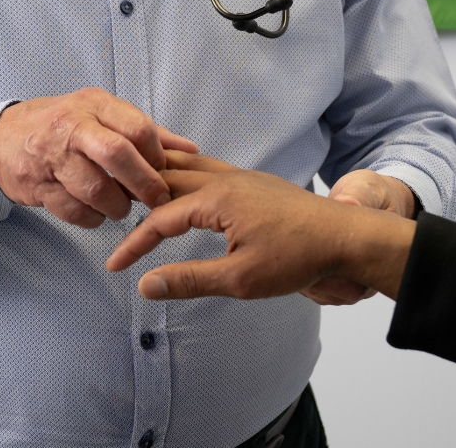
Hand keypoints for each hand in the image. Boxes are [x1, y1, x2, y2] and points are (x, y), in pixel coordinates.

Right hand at [0, 87, 198, 227]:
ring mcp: (52, 157)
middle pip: (117, 155)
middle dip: (144, 183)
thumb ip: (147, 132)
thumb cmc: (62, 125)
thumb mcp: (103, 114)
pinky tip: (96, 213)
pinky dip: (91, 218)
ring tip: (121, 207)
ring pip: (95, 189)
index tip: (164, 171)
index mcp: (95, 105)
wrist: (1, 138)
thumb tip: (190, 150)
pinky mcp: (37, 186)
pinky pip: (73, 211)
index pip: (138, 127)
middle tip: (156, 200)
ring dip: (117, 206)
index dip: (157, 155)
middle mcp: (72, 127)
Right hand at [106, 154, 416, 302]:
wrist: (347, 238)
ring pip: (190, 169)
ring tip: (137, 190)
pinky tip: (188, 189)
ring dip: (162, 179)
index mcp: (218, 200)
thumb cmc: (299, 257)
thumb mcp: (240, 279)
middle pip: (168, 179)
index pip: (160, 219)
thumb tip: (146, 286)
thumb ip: (190, 281)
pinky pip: (211, 170)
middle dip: (137, 196)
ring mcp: (244, 178)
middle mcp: (227, 180)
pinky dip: (189, 176)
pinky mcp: (257, 184)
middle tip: (109, 209)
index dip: (134, 244)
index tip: (115, 266)